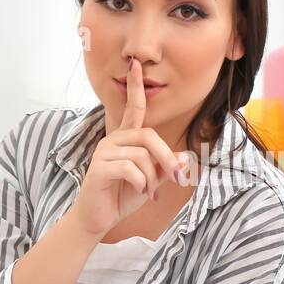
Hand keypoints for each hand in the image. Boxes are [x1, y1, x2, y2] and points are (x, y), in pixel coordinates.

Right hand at [68, 55, 186, 238]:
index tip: (136, 65)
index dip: (135, 87)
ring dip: (151, 177)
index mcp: (124, 139)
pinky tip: (140, 193)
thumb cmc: (121, 196)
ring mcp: (103, 153)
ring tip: (148, 191)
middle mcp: (112, 140)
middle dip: (165, 157)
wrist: (97, 218)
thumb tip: (186, 157)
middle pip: (147, 136)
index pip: (133, 109)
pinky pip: (129, 168)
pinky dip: (141, 183)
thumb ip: (165, 168)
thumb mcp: (151, 182)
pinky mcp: (98, 168)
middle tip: (174, 176)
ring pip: (141, 155)